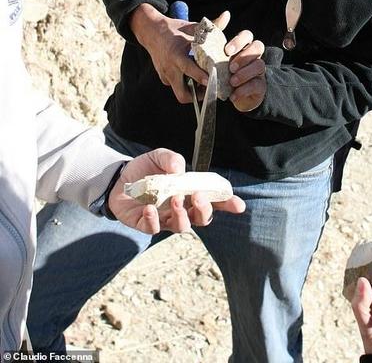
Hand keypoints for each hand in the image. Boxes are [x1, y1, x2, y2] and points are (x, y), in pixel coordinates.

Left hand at [108, 148, 245, 233]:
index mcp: (189, 192)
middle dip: (204, 209)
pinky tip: (149, 208)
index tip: (239, 205)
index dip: (227, 204)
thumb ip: (171, 158)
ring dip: (182, 215)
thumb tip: (179, 168)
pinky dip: (153, 219)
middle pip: (201, 218)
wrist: (117, 179)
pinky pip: (154, 228)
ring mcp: (164, 218)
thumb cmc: (145, 169)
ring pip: (182, 226)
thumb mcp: (159, 156)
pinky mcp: (145, 224)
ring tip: (175, 199)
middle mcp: (181, 208)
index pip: (213, 200)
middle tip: (197, 195)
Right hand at [130, 3, 207, 102]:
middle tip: (210, 90)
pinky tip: (194, 78)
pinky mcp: (163, 78)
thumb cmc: (175, 29)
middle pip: (183, 94)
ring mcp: (165, 75)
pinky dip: (185, 84)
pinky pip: (176, 86)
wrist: (151, 31)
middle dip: (197, 96)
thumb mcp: (193, 27)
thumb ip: (212, 26)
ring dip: (192, 92)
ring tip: (204, 85)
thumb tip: (227, 15)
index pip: (189, 70)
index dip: (201, 77)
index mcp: (177, 54)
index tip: (212, 81)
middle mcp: (170, 68)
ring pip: (180, 92)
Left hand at [213, 11, 266, 111]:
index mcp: (242, 47)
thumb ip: (217, 41)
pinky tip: (233, 95)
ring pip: (259, 65)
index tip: (226, 51)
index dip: (239, 40)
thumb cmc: (223, 73)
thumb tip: (223, 15)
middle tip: (231, 67)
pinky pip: (256, 85)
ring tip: (231, 82)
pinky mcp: (260, 86)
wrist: (231, 95)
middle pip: (258, 46)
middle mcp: (253, 56)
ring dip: (245, 73)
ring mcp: (259, 71)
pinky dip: (244, 90)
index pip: (247, 35)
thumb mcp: (217, 59)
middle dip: (244, 56)